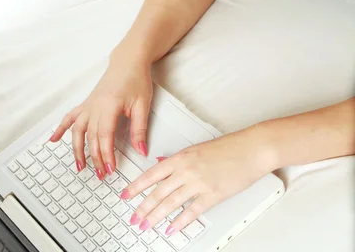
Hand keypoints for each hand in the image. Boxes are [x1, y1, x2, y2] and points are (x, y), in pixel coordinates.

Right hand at [50, 46, 152, 178]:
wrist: (128, 61)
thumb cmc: (136, 79)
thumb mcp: (142, 104)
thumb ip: (139, 128)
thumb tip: (140, 150)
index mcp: (109, 105)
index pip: (105, 136)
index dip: (106, 154)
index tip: (111, 169)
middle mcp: (95, 106)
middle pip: (92, 137)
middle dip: (96, 157)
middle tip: (102, 174)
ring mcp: (89, 104)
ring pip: (78, 130)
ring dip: (77, 149)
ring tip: (80, 166)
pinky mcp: (87, 103)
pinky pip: (70, 117)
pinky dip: (61, 129)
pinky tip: (53, 140)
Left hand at [120, 127, 272, 234]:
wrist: (251, 149)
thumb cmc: (229, 147)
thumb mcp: (197, 148)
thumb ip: (177, 158)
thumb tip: (161, 162)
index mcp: (181, 157)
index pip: (152, 174)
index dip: (136, 186)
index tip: (126, 195)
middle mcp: (187, 170)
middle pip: (158, 192)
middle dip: (143, 207)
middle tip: (133, 218)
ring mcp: (199, 183)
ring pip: (170, 203)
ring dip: (156, 217)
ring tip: (146, 225)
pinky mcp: (212, 194)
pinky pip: (192, 211)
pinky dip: (180, 222)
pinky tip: (172, 228)